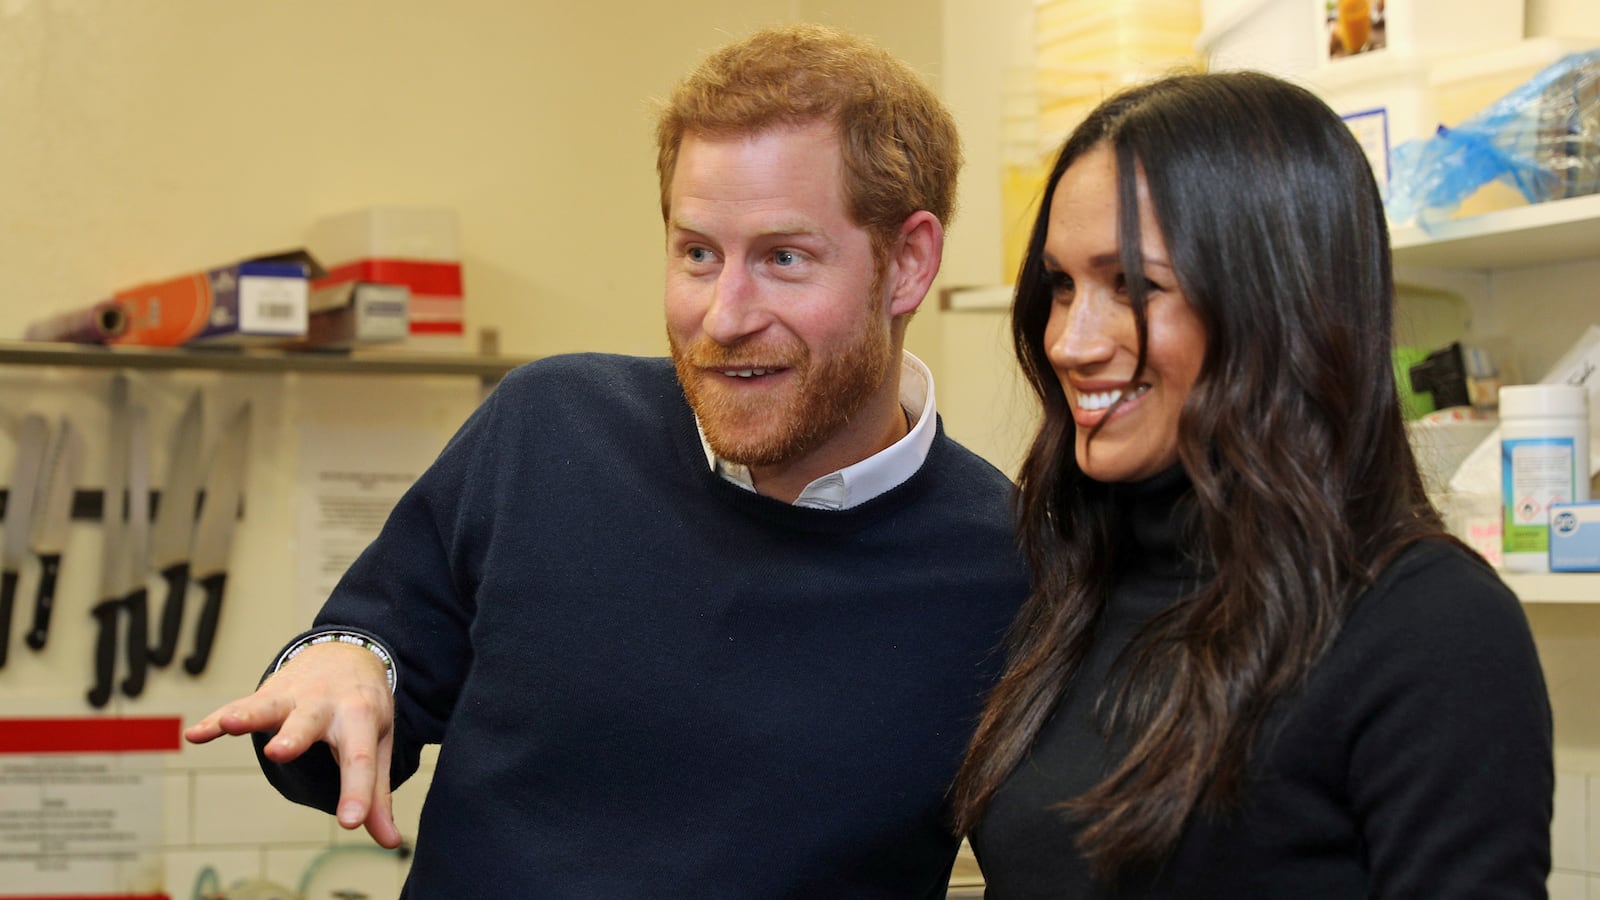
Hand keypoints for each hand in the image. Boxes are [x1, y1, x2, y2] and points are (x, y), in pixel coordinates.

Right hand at [184, 641, 402, 847]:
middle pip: (308, 723)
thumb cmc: (363, 708)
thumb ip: (376, 793)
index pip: (359, 759)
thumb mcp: (378, 744)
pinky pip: (237, 706)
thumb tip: (389, 841)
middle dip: (294, 737)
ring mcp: (293, 697)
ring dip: (248, 715)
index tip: (351, 821)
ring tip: (230, 725)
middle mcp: (325, 705)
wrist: (348, 654)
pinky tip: (195, 735)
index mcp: (360, 718)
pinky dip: (215, 720)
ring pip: (268, 706)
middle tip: (279, 752)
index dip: (356, 791)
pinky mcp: (266, 695)